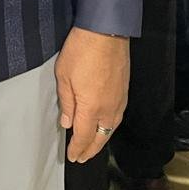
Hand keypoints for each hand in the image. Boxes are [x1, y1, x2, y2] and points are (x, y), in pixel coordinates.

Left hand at [55, 27, 128, 162]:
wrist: (106, 32)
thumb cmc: (82, 50)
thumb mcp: (64, 76)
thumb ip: (66, 102)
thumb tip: (67, 122)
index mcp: (91, 107)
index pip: (84, 136)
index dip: (77, 148)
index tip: (72, 156)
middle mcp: (109, 108)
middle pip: (101, 137)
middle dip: (90, 150)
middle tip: (82, 157)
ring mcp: (119, 100)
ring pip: (111, 128)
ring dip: (101, 139)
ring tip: (92, 146)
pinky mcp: (124, 91)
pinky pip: (117, 116)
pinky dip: (110, 126)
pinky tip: (105, 125)